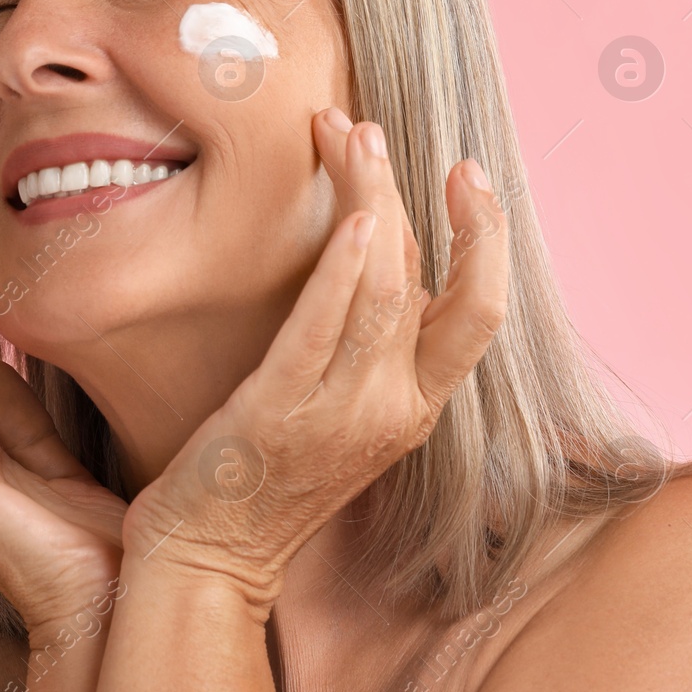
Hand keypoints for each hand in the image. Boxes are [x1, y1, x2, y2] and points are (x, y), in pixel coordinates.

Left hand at [122, 109, 509, 610]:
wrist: (207, 560)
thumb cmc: (262, 481)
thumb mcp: (336, 415)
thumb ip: (363, 349)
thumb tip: (371, 260)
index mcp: (412, 410)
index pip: (479, 312)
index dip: (485, 238)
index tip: (466, 174)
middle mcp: (392, 411)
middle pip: (436, 284)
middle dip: (426, 199)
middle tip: (385, 132)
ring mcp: (340, 414)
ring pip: (383, 288)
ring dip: (372, 199)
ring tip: (349, 135)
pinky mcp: (279, 411)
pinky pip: (324, 327)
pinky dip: (344, 268)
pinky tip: (354, 216)